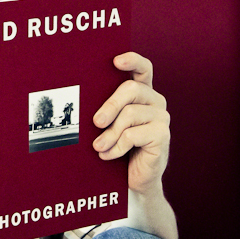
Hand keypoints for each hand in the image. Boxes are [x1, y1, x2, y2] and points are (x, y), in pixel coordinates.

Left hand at [93, 52, 169, 196]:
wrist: (131, 178)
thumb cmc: (115, 146)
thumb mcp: (106, 125)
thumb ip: (101, 110)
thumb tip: (76, 101)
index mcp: (141, 93)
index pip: (143, 68)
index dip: (133, 61)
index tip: (116, 61)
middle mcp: (154, 101)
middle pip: (131, 89)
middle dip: (109, 105)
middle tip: (95, 123)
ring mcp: (161, 117)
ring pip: (130, 114)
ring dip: (109, 134)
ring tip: (98, 147)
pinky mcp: (163, 135)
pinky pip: (133, 135)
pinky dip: (117, 147)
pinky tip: (108, 155)